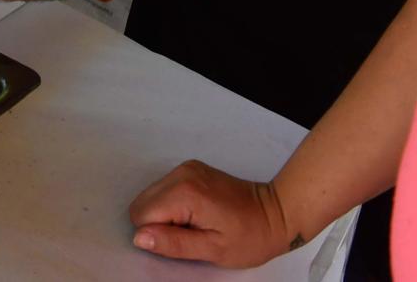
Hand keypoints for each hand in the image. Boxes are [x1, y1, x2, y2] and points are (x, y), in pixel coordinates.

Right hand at [129, 161, 296, 266]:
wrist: (277, 213)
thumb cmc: (249, 237)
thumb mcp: (213, 250)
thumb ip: (173, 243)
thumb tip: (139, 237)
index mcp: (184, 193)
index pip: (141, 215)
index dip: (158, 234)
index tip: (186, 238)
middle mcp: (180, 174)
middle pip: (142, 202)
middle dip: (159, 222)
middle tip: (192, 232)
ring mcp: (185, 167)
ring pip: (151, 195)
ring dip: (166, 213)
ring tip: (197, 222)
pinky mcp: (190, 168)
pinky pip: (164, 189)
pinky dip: (173, 204)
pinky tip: (198, 211)